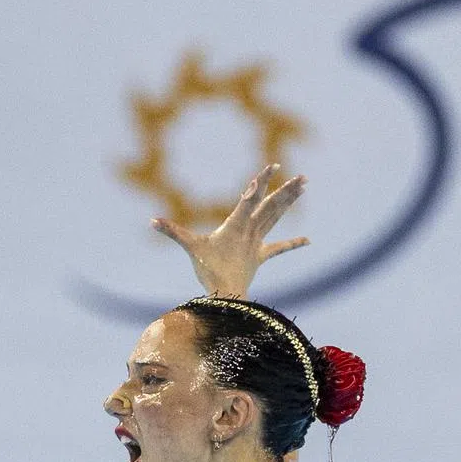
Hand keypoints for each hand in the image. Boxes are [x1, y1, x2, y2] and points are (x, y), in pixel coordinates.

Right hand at [151, 164, 308, 297]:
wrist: (226, 295)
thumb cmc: (208, 270)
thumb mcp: (190, 247)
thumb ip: (172, 231)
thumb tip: (151, 221)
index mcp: (236, 224)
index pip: (251, 197)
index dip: (262, 180)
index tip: (275, 166)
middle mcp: (250, 230)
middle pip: (271, 206)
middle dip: (287, 190)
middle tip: (303, 177)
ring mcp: (257, 242)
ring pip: (276, 218)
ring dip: (290, 202)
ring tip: (304, 187)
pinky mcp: (260, 256)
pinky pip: (279, 248)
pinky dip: (293, 243)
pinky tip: (308, 240)